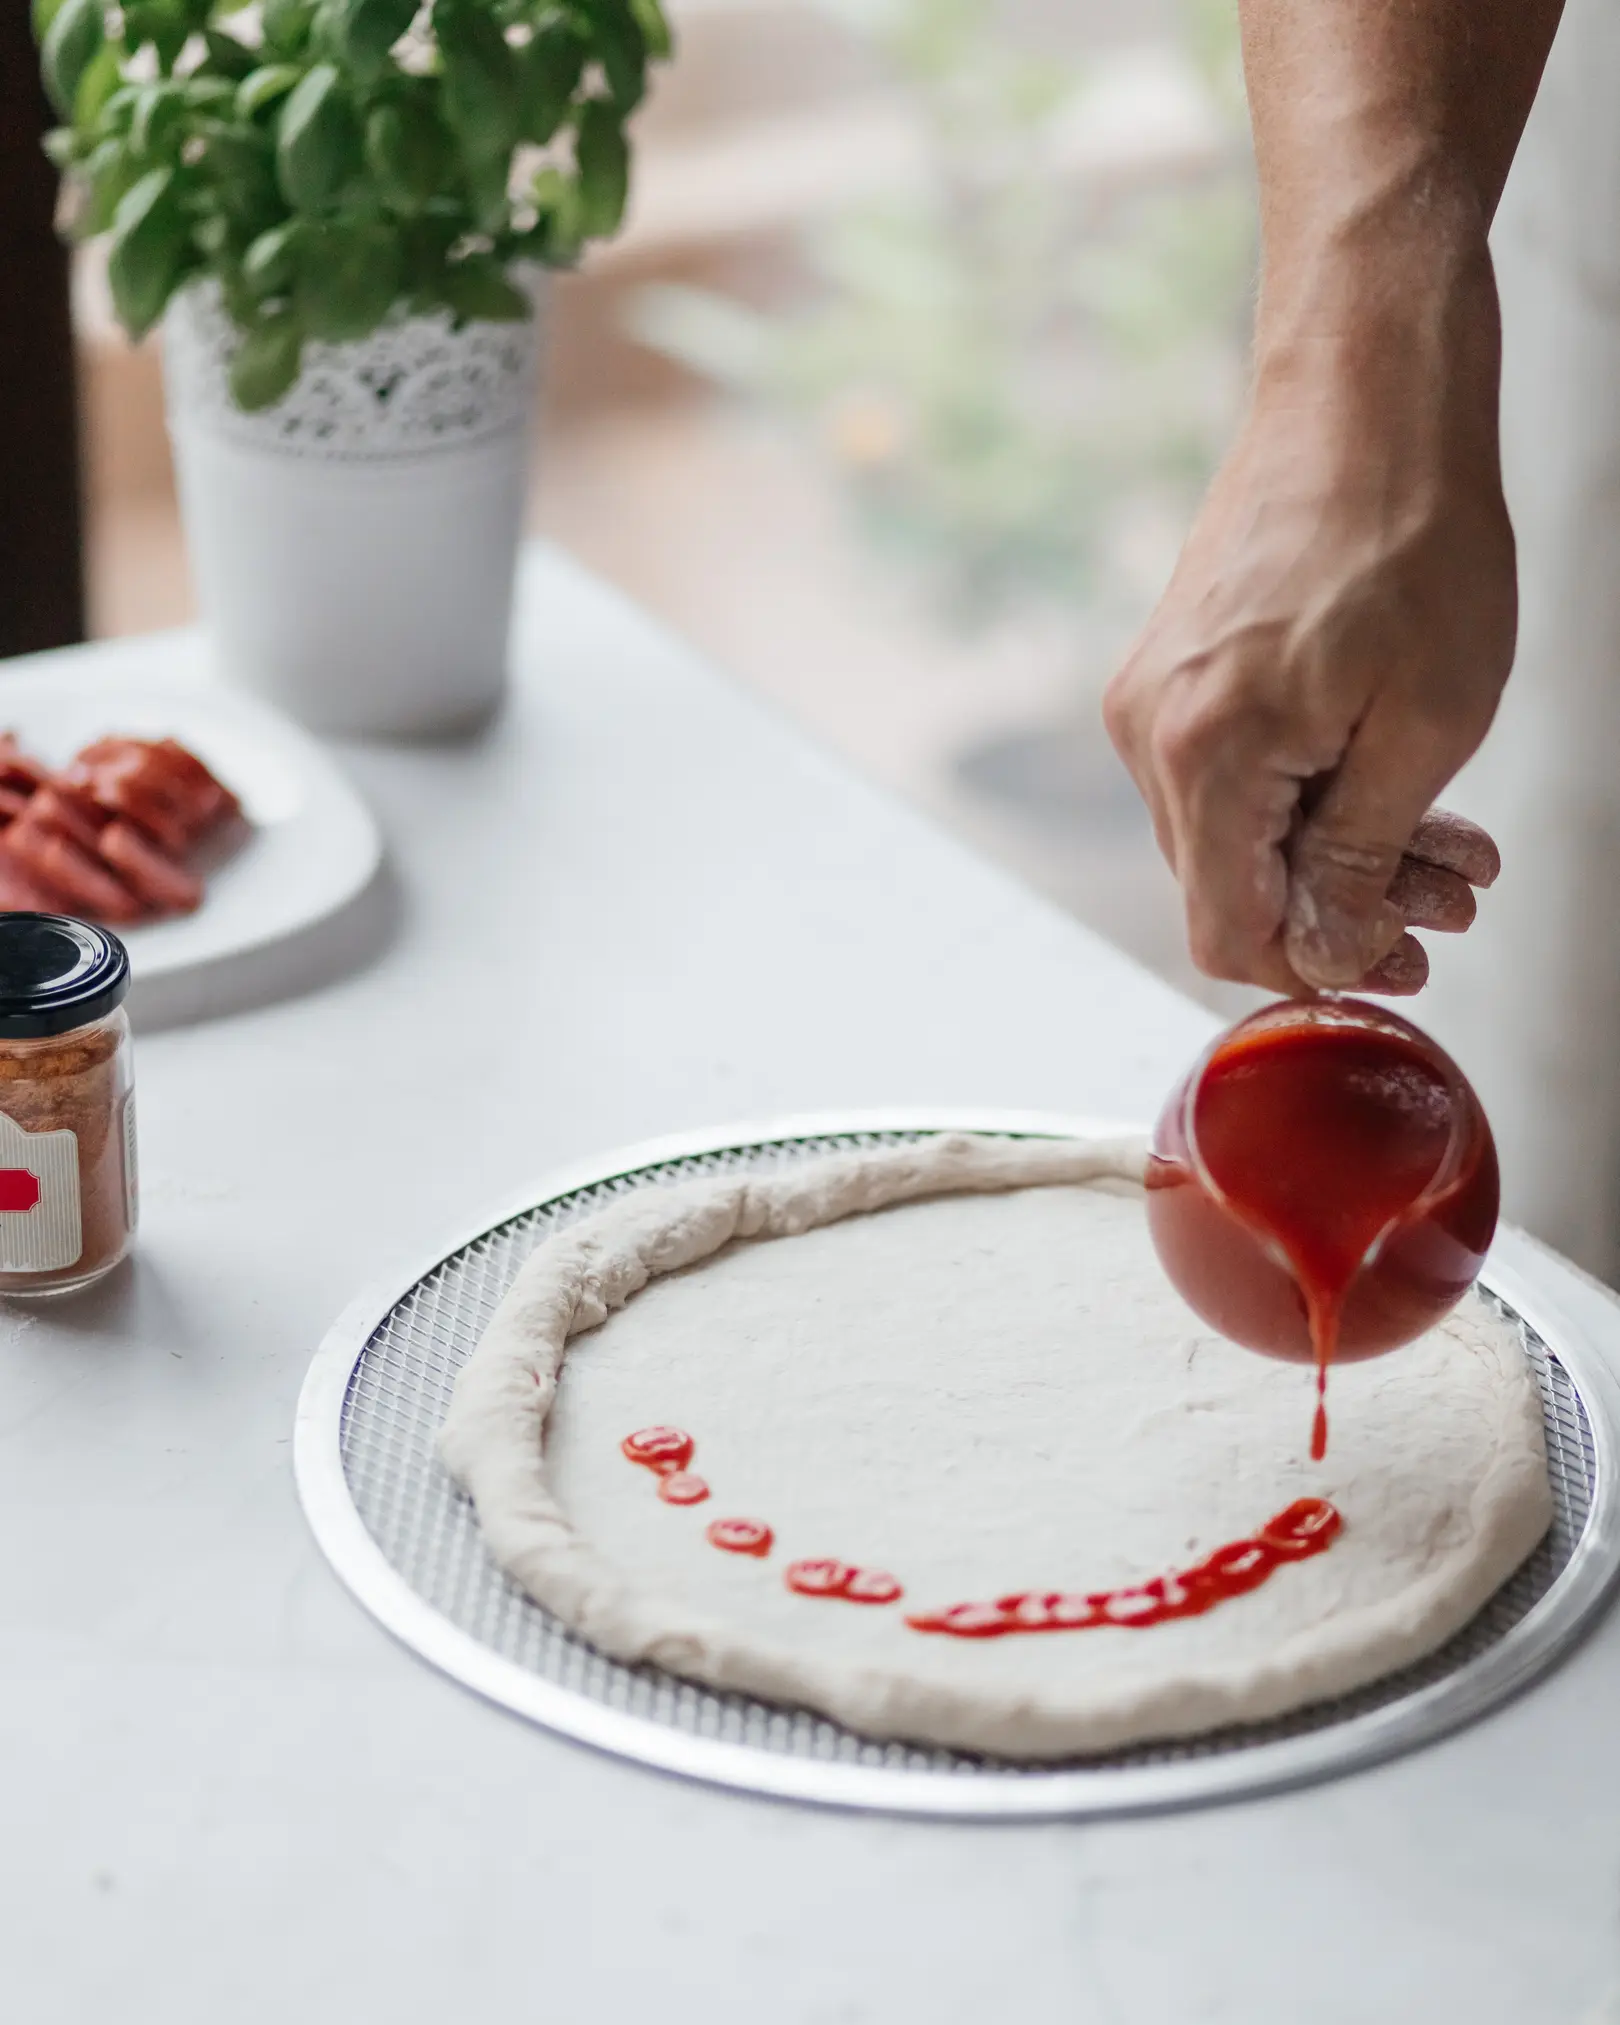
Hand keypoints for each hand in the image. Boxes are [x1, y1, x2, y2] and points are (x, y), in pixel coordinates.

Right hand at [1103, 252, 1515, 997]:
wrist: (1366, 394)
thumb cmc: (1408, 533)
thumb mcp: (1424, 724)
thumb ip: (1358, 858)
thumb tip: (1322, 951)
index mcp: (1203, 754)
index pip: (1229, 931)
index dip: (1316, 965)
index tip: (1400, 955)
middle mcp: (1150, 733)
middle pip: (1233, 886)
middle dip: (1346, 907)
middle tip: (1451, 901)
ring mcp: (1154, 698)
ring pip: (1240, 832)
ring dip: (1339, 851)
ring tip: (1447, 845)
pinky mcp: (1174, 669)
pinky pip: (1234, 772)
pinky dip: (1313, 793)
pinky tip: (1393, 782)